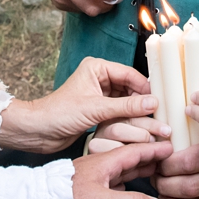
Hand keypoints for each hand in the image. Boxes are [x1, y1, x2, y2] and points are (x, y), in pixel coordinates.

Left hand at [0, 57, 157, 153]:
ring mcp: (100, 94)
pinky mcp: (99, 110)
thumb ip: (126, 106)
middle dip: (143, 102)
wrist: (38, 131)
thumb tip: (152, 103)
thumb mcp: (96, 109)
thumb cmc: (58, 113)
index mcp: (97, 68)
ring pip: (127, 101)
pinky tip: (140, 129)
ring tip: (154, 124)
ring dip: (138, 113)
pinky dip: (129, 120)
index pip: (129, 74)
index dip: (145, 88)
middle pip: (131, 88)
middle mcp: (100, 78)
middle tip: (160, 115)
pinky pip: (120, 112)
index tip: (160, 102)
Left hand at [70, 140, 171, 198]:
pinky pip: (115, 183)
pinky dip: (129, 184)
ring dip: (141, 171)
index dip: (155, 149)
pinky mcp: (90, 189)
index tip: (173, 147)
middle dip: (152, 158)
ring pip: (124, 171)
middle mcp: (102, 165)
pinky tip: (134, 189)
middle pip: (132, 158)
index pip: (136, 151)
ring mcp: (95, 177)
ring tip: (159, 173)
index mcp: (106, 161)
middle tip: (172, 160)